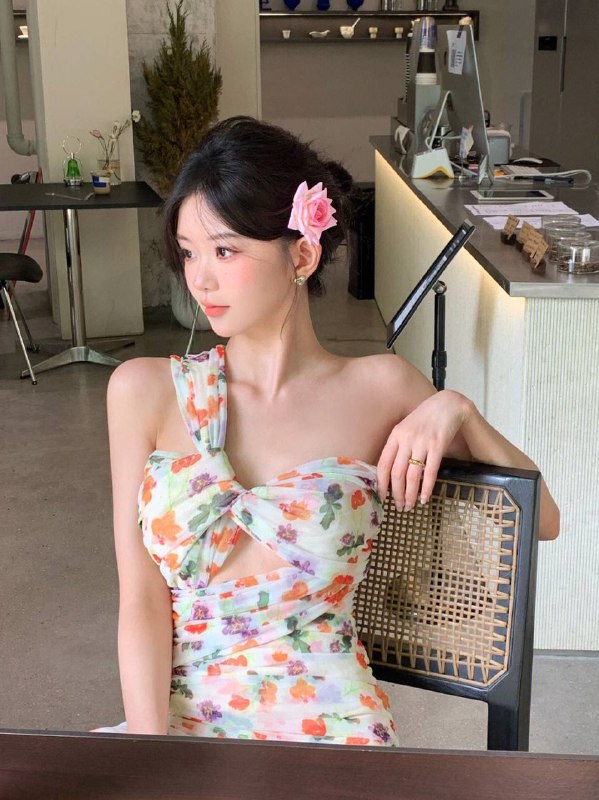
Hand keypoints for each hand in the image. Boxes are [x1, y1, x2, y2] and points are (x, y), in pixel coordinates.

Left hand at [377, 390, 471, 509]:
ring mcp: (422, 443)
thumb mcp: (405, 428)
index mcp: (395, 436)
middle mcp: (406, 440)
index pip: (383, 464)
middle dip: (396, 493)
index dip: (381, 483)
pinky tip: (425, 498)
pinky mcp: (437, 446)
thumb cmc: (424, 418)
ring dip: (410, 494)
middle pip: (397, 473)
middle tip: (398, 506)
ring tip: (410, 505)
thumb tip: (390, 472)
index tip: (381, 497)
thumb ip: (397, 446)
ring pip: (412, 475)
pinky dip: (427, 488)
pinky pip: (430, 472)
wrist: (447, 404)